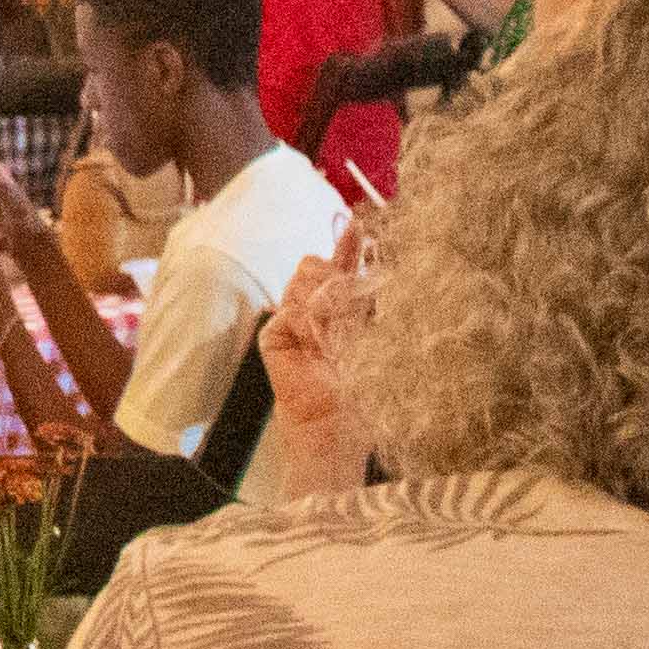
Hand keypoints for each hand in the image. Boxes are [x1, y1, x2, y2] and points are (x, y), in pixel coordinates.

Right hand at [259, 251, 371, 450]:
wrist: (338, 423)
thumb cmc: (363, 388)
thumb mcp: (375, 335)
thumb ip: (368, 299)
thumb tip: (373, 257)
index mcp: (341, 308)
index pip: (341, 266)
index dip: (348, 245)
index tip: (359, 225)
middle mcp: (315, 310)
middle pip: (316, 264)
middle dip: (335, 272)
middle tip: (349, 295)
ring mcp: (291, 321)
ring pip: (302, 280)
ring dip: (324, 298)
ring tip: (335, 330)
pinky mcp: (273, 336)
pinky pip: (288, 310)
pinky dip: (305, 321)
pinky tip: (316, 342)